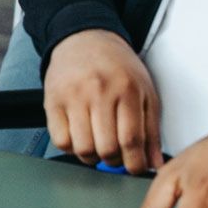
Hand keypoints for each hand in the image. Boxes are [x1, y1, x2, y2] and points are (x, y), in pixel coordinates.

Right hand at [44, 28, 162, 171]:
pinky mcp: (52, 101)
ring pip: (82, 148)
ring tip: (98, 148)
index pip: (132, 139)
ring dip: (93, 157)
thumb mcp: (146, 92)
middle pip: (107, 147)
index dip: (135, 162)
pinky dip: (72, 148)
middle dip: (114, 161)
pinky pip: (60, 140)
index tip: (136, 168)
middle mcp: (98, 92)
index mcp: (126, 90)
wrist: (85, 40)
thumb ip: (152, 129)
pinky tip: (80, 138)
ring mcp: (72, 97)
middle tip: (117, 156)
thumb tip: (155, 163)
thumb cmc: (118, 66)